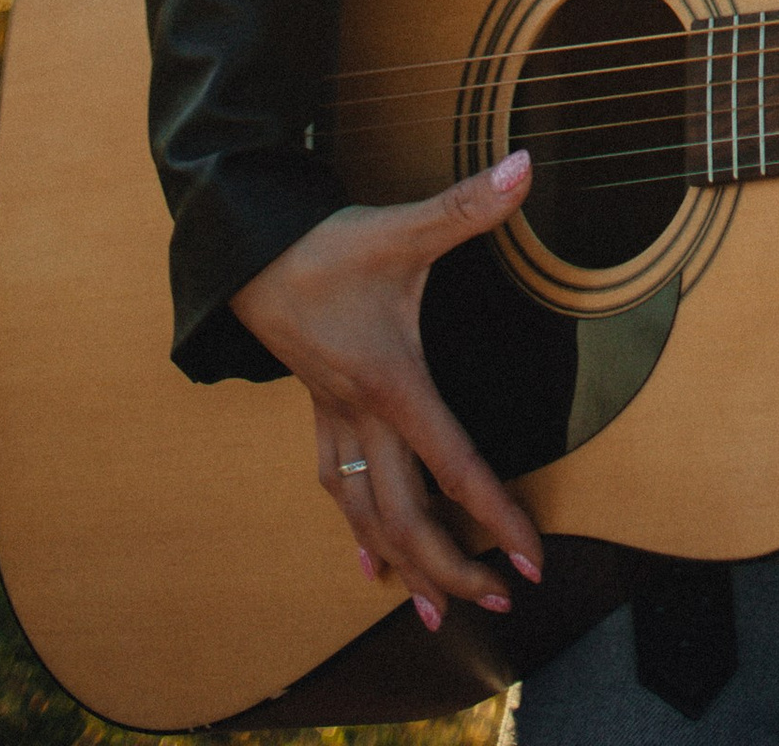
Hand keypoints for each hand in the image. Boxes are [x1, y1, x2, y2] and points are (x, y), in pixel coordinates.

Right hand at [230, 148, 543, 629]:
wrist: (246, 254)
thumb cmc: (325, 246)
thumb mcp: (401, 227)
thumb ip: (467, 204)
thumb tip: (527, 166)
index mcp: (392, 385)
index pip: (454, 467)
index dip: (497, 516)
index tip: (533, 560)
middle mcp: (363, 418)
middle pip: (408, 517)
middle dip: (454, 567)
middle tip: (499, 606)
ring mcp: (336, 421)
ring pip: (370, 515)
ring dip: (405, 565)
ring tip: (437, 612)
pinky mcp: (321, 412)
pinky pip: (341, 488)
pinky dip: (361, 529)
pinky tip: (369, 561)